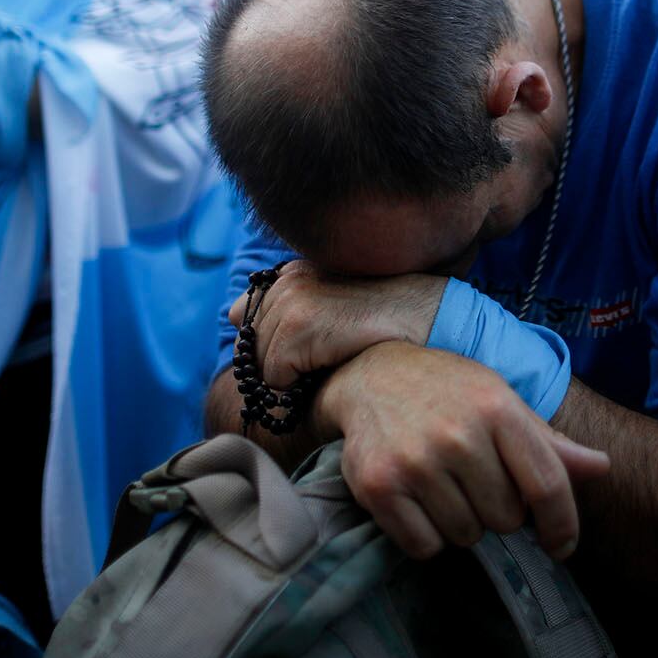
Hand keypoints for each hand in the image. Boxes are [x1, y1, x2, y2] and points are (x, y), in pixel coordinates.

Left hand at [229, 261, 446, 387]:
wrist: (429, 318)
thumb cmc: (387, 320)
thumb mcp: (334, 304)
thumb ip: (287, 305)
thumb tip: (228, 312)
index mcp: (293, 271)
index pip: (247, 318)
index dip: (272, 345)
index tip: (307, 351)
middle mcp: (287, 280)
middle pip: (251, 347)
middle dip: (280, 365)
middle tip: (324, 360)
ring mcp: (291, 300)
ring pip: (261, 366)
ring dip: (291, 377)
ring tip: (331, 362)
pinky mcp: (298, 326)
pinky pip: (275, 377)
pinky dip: (299, 386)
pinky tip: (334, 367)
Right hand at [318, 343, 610, 559]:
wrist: (372, 375)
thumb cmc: (448, 390)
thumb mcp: (501, 400)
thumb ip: (549, 442)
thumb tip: (602, 468)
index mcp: (497, 408)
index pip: (547, 485)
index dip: (561, 524)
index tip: (561, 545)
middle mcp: (458, 434)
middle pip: (506, 520)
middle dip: (498, 511)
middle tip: (476, 481)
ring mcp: (416, 462)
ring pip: (466, 536)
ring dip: (462, 522)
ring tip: (446, 486)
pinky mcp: (379, 487)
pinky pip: (424, 546)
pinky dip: (426, 535)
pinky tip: (419, 501)